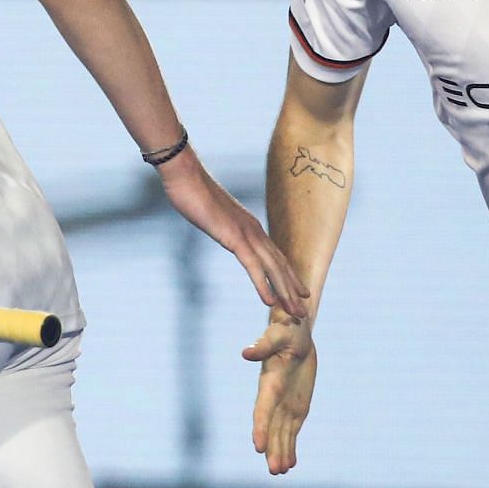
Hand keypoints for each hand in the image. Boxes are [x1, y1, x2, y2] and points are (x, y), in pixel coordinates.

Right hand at [155, 149, 308, 317]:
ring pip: (272, 268)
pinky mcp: (233, 237)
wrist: (185, 174)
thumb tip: (219, 226)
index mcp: (249, 225)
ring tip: (295, 313)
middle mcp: (253, 230)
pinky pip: (252, 266)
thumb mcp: (210, 213)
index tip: (298, 292)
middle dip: (293, 289)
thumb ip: (219, 223)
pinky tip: (269, 301)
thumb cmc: (192, 191)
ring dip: (285, 293)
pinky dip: (263, 284)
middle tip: (303, 311)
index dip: (288, 275)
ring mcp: (245, 233)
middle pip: (279, 264)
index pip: (274, 255)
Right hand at [244, 313, 317, 474]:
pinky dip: (290, 446)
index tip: (259, 447)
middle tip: (275, 471)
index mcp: (269, 383)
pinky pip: (291, 430)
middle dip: (273, 449)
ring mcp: (283, 404)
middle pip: (272, 428)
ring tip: (280, 472)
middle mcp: (273, 398)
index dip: (261, 428)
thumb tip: (246, 353)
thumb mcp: (277, 335)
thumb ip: (263, 345)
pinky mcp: (295, 407)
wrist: (294, 333)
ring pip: (281, 433)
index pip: (262, 410)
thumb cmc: (285, 330)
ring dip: (280, 452)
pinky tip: (290, 463)